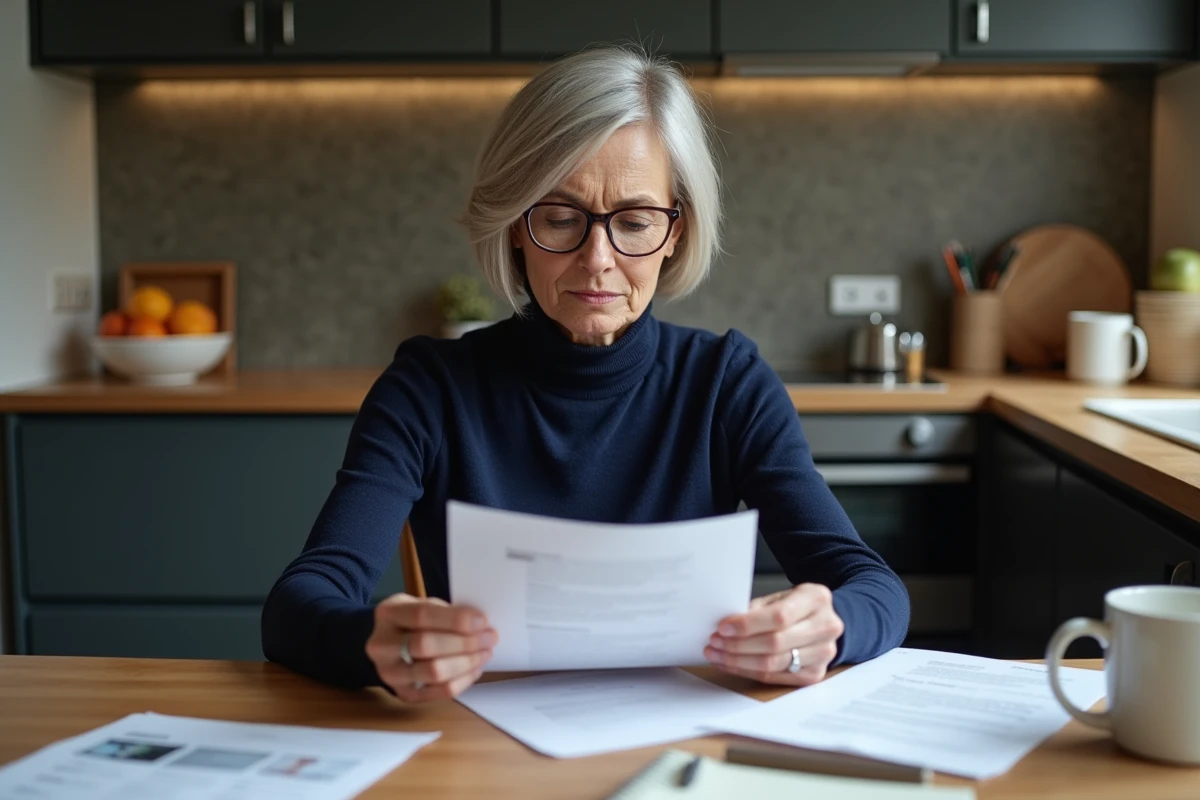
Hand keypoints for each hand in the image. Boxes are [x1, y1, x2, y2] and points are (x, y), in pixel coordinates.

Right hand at [365, 594, 497, 702]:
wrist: (390, 645)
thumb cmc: (413, 622)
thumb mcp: (423, 605)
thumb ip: (447, 612)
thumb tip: (481, 625)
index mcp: (388, 614)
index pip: (421, 616)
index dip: (455, 620)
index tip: (482, 621)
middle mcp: (382, 646)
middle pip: (426, 646)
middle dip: (464, 643)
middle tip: (490, 638)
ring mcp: (390, 673)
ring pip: (433, 672)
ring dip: (467, 663)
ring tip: (485, 653)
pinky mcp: (404, 694)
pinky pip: (439, 692)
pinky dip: (463, 680)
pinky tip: (475, 668)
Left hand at [704, 583, 842, 685]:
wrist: (821, 622)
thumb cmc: (795, 607)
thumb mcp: (779, 597)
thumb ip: (756, 609)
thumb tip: (725, 626)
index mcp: (817, 599)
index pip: (778, 616)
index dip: (747, 625)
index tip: (723, 627)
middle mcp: (827, 627)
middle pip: (775, 643)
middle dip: (738, 645)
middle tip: (715, 642)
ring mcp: (823, 654)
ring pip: (773, 663)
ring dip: (738, 661)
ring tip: (718, 654)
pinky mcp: (815, 674)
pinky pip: (775, 677)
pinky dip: (748, 671)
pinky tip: (731, 664)